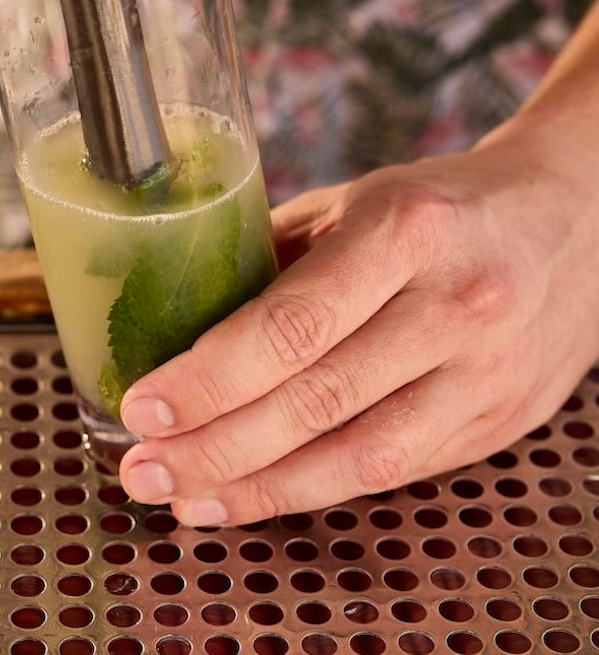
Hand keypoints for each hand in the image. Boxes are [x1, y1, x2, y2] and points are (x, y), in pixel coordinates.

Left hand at [116, 128, 598, 525]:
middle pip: (317, 400)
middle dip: (216, 446)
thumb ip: (273, 258)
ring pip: (357, 456)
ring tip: (183, 498)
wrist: (574, 220)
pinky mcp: (497, 423)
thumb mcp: (353, 200)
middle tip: (144, 468)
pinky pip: (393, 470)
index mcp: (403, 230)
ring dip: (258, 488)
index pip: (292, 324)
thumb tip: (178, 319)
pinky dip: (315, 489)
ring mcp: (484, 374)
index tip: (146, 404)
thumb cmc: (441, 205)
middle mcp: (452, 305)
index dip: (211, 377)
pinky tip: (256, 494)